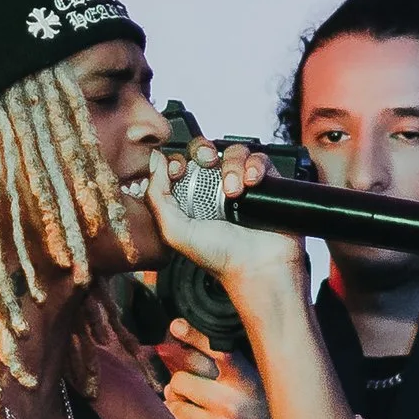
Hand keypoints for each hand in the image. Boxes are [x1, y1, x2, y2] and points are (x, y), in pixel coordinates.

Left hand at [142, 141, 303, 293]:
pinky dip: (254, 166)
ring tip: (234, 191)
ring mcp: (239, 184)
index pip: (179, 163)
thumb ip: (156, 196)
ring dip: (232, 165)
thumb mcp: (174, 231)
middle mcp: (213, 189)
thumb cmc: (219, 257)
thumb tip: (154, 161)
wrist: (258, 267)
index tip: (179, 170)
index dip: (178, 160)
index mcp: (188, 198)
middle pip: (205, 151)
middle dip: (204, 151)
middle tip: (208, 163)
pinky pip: (259, 159)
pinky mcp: (264, 182)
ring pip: (233, 152)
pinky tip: (252, 182)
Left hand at [154, 321, 278, 418]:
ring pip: (173, 406)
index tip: (175, 326)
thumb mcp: (255, 388)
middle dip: (180, 384)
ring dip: (179, 407)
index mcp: (247, 383)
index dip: (194, 335)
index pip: (216, 350)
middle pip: (180, 379)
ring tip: (200, 414)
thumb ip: (225, 368)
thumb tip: (177, 341)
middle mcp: (232, 405)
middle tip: (191, 390)